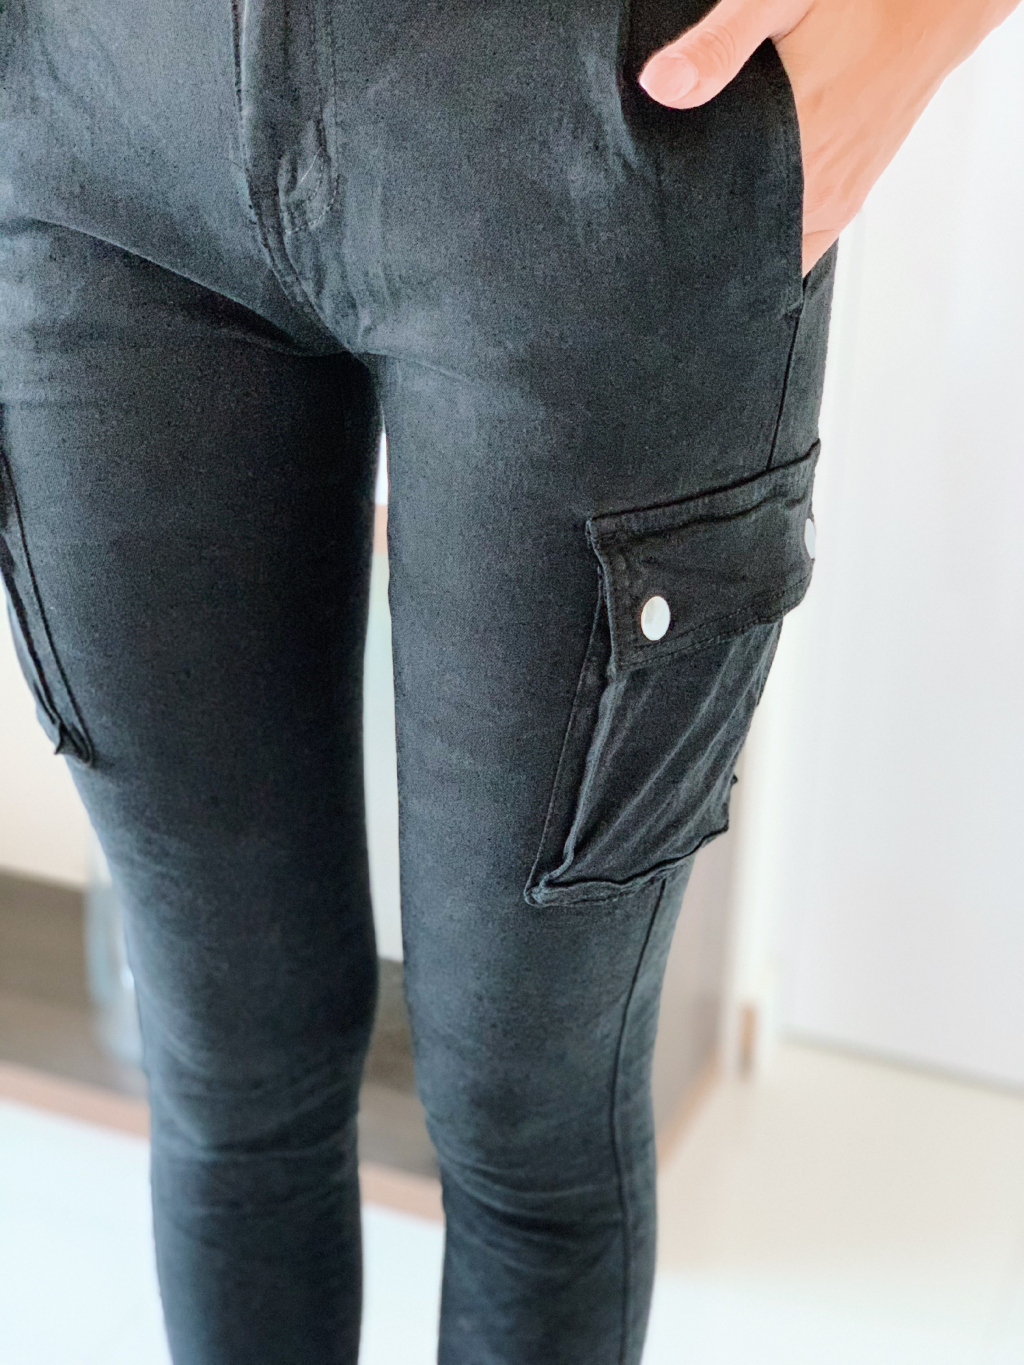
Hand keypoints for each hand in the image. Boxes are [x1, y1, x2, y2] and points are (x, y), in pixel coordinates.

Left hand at [638, 0, 1020, 273]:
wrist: (935, 3)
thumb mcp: (779, 0)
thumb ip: (719, 44)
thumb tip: (661, 86)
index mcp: (795, 150)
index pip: (727, 232)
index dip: (687, 246)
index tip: (655, 245)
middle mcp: (819, 187)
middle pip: (747, 248)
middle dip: (705, 252)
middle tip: (666, 249)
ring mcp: (838, 195)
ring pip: (777, 249)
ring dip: (741, 249)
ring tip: (699, 243)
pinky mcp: (851, 192)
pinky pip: (807, 241)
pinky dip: (777, 244)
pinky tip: (749, 233)